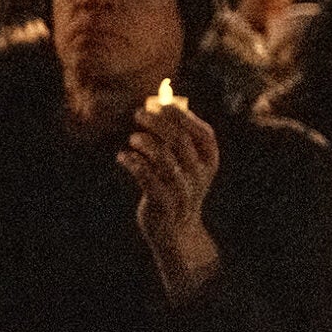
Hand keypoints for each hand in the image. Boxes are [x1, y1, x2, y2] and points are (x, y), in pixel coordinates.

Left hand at [120, 99, 221, 300]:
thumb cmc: (176, 187)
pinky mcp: (164, 205)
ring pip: (165, 160)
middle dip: (158, 123)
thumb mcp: (185, 164)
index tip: (159, 103)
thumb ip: (176, 136)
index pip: (203, 133)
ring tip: (132, 139)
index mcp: (209, 162)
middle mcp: (200, 175)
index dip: (182, 116)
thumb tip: (160, 100)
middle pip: (181, 142)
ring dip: (146, 144)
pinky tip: (122, 157)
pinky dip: (133, 164)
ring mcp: (183, 191)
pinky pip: (148, 180)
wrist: (176, 231)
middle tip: (137, 114)